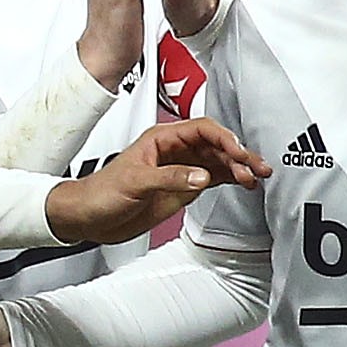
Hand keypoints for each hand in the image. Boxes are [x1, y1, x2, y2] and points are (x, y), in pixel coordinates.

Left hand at [43, 117, 266, 246]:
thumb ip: (170, 177)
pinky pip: (212, 178)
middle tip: (257, 167)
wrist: (89, 216)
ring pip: (217, 162)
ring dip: (238, 168)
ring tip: (257, 177)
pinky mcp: (182, 187)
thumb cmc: (101, 192)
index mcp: (162, 139)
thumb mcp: (135, 182)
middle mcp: (174, 150)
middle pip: (215, 145)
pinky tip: (244, 183)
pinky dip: (230, 180)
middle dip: (238, 154)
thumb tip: (201, 176)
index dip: (223, 138)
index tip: (238, 152)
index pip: (201, 130)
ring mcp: (180, 168)